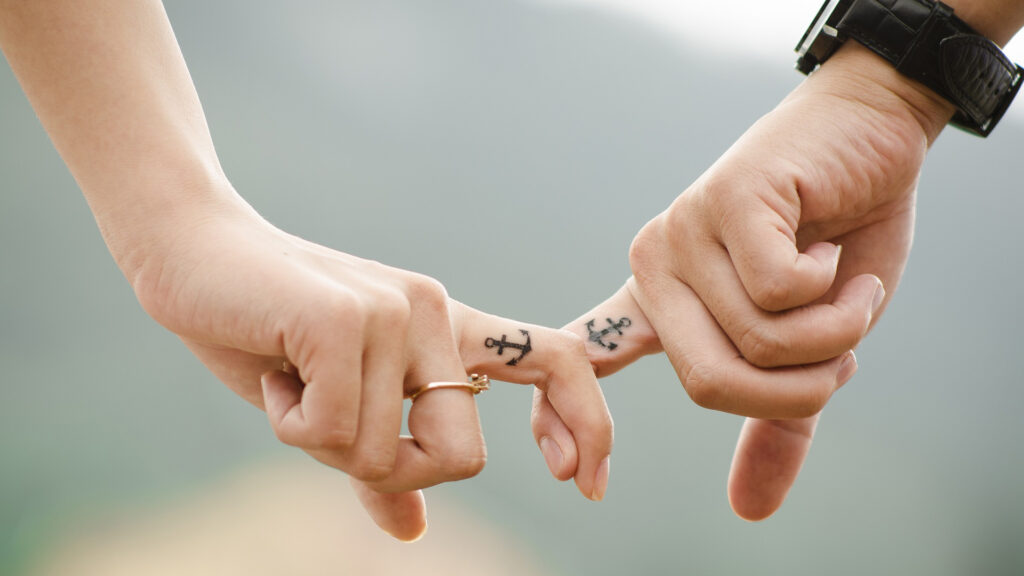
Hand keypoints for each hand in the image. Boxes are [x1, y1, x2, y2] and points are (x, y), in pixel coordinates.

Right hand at [127, 200, 612, 540]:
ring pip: (389, 453)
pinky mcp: (349, 319)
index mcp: (446, 330)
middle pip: (463, 457)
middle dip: (394, 473)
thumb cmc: (264, 333)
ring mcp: (396, 312)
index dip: (588, 424)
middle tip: (331, 430)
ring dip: (324, 445)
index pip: (558, 361)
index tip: (583, 485)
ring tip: (289, 382)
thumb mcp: (331, 409)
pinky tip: (271, 373)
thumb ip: (379, 465)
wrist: (191, 254)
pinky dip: (291, 425)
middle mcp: (435, 313)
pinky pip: (337, 431)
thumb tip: (415, 530)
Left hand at [536, 43, 956, 519]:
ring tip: (846, 285)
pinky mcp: (723, 201)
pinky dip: (833, 289)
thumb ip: (776, 419)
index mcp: (660, 304)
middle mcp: (654, 268)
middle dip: (799, 385)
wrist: (869, 134)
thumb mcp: (810, 344)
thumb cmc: (838, 236)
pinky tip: (830, 245)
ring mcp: (683, 232)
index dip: (562, 418)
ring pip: (755, 340)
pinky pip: (776, 291)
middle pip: (709, 382)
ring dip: (833, 331)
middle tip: (843, 348)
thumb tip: (748, 511)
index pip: (588, 361)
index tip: (569, 476)